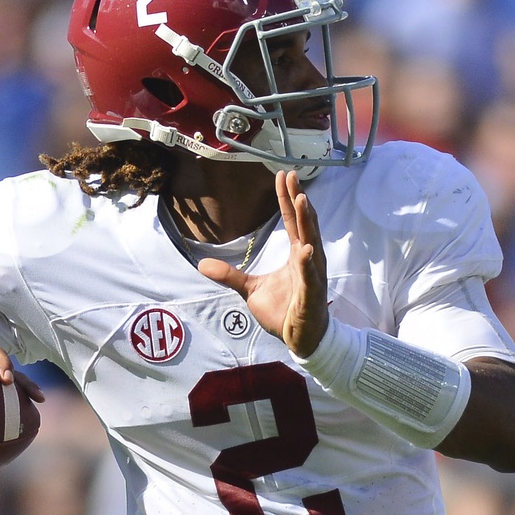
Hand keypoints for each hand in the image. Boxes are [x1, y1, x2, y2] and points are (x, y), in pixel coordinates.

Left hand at [197, 171, 327, 357]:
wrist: (302, 339)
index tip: (283, 175)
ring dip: (307, 222)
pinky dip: (308, 264)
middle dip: (298, 200)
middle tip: (292, 175)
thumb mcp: (250, 290)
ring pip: (312, 244)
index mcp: (298, 255)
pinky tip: (306, 249)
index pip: (292, 221)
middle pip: (304, 224)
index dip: (287, 199)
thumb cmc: (283, 311)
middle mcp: (309, 260)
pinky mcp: (312, 296)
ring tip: (302, 200)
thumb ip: (230, 275)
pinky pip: (310, 277)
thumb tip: (201, 264)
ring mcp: (313, 276)